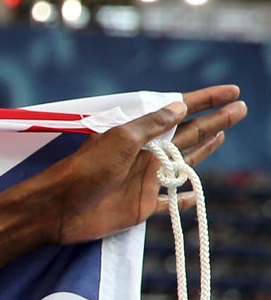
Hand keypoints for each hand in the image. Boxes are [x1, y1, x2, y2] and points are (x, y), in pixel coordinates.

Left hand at [52, 86, 246, 244]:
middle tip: (241, 108)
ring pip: (182, 164)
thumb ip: (151, 125)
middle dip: (215, 121)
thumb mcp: (119, 140)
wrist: (57, 208)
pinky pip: (167, 203)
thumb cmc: (84, 170)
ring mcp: (144, 181)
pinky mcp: (140, 207)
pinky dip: (182, 200)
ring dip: (204, 151)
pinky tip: (194, 195)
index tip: (232, 91)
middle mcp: (146, 156)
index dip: (206, 100)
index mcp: (141, 135)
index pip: (181, 112)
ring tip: (223, 134)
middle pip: (189, 135)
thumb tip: (180, 106)